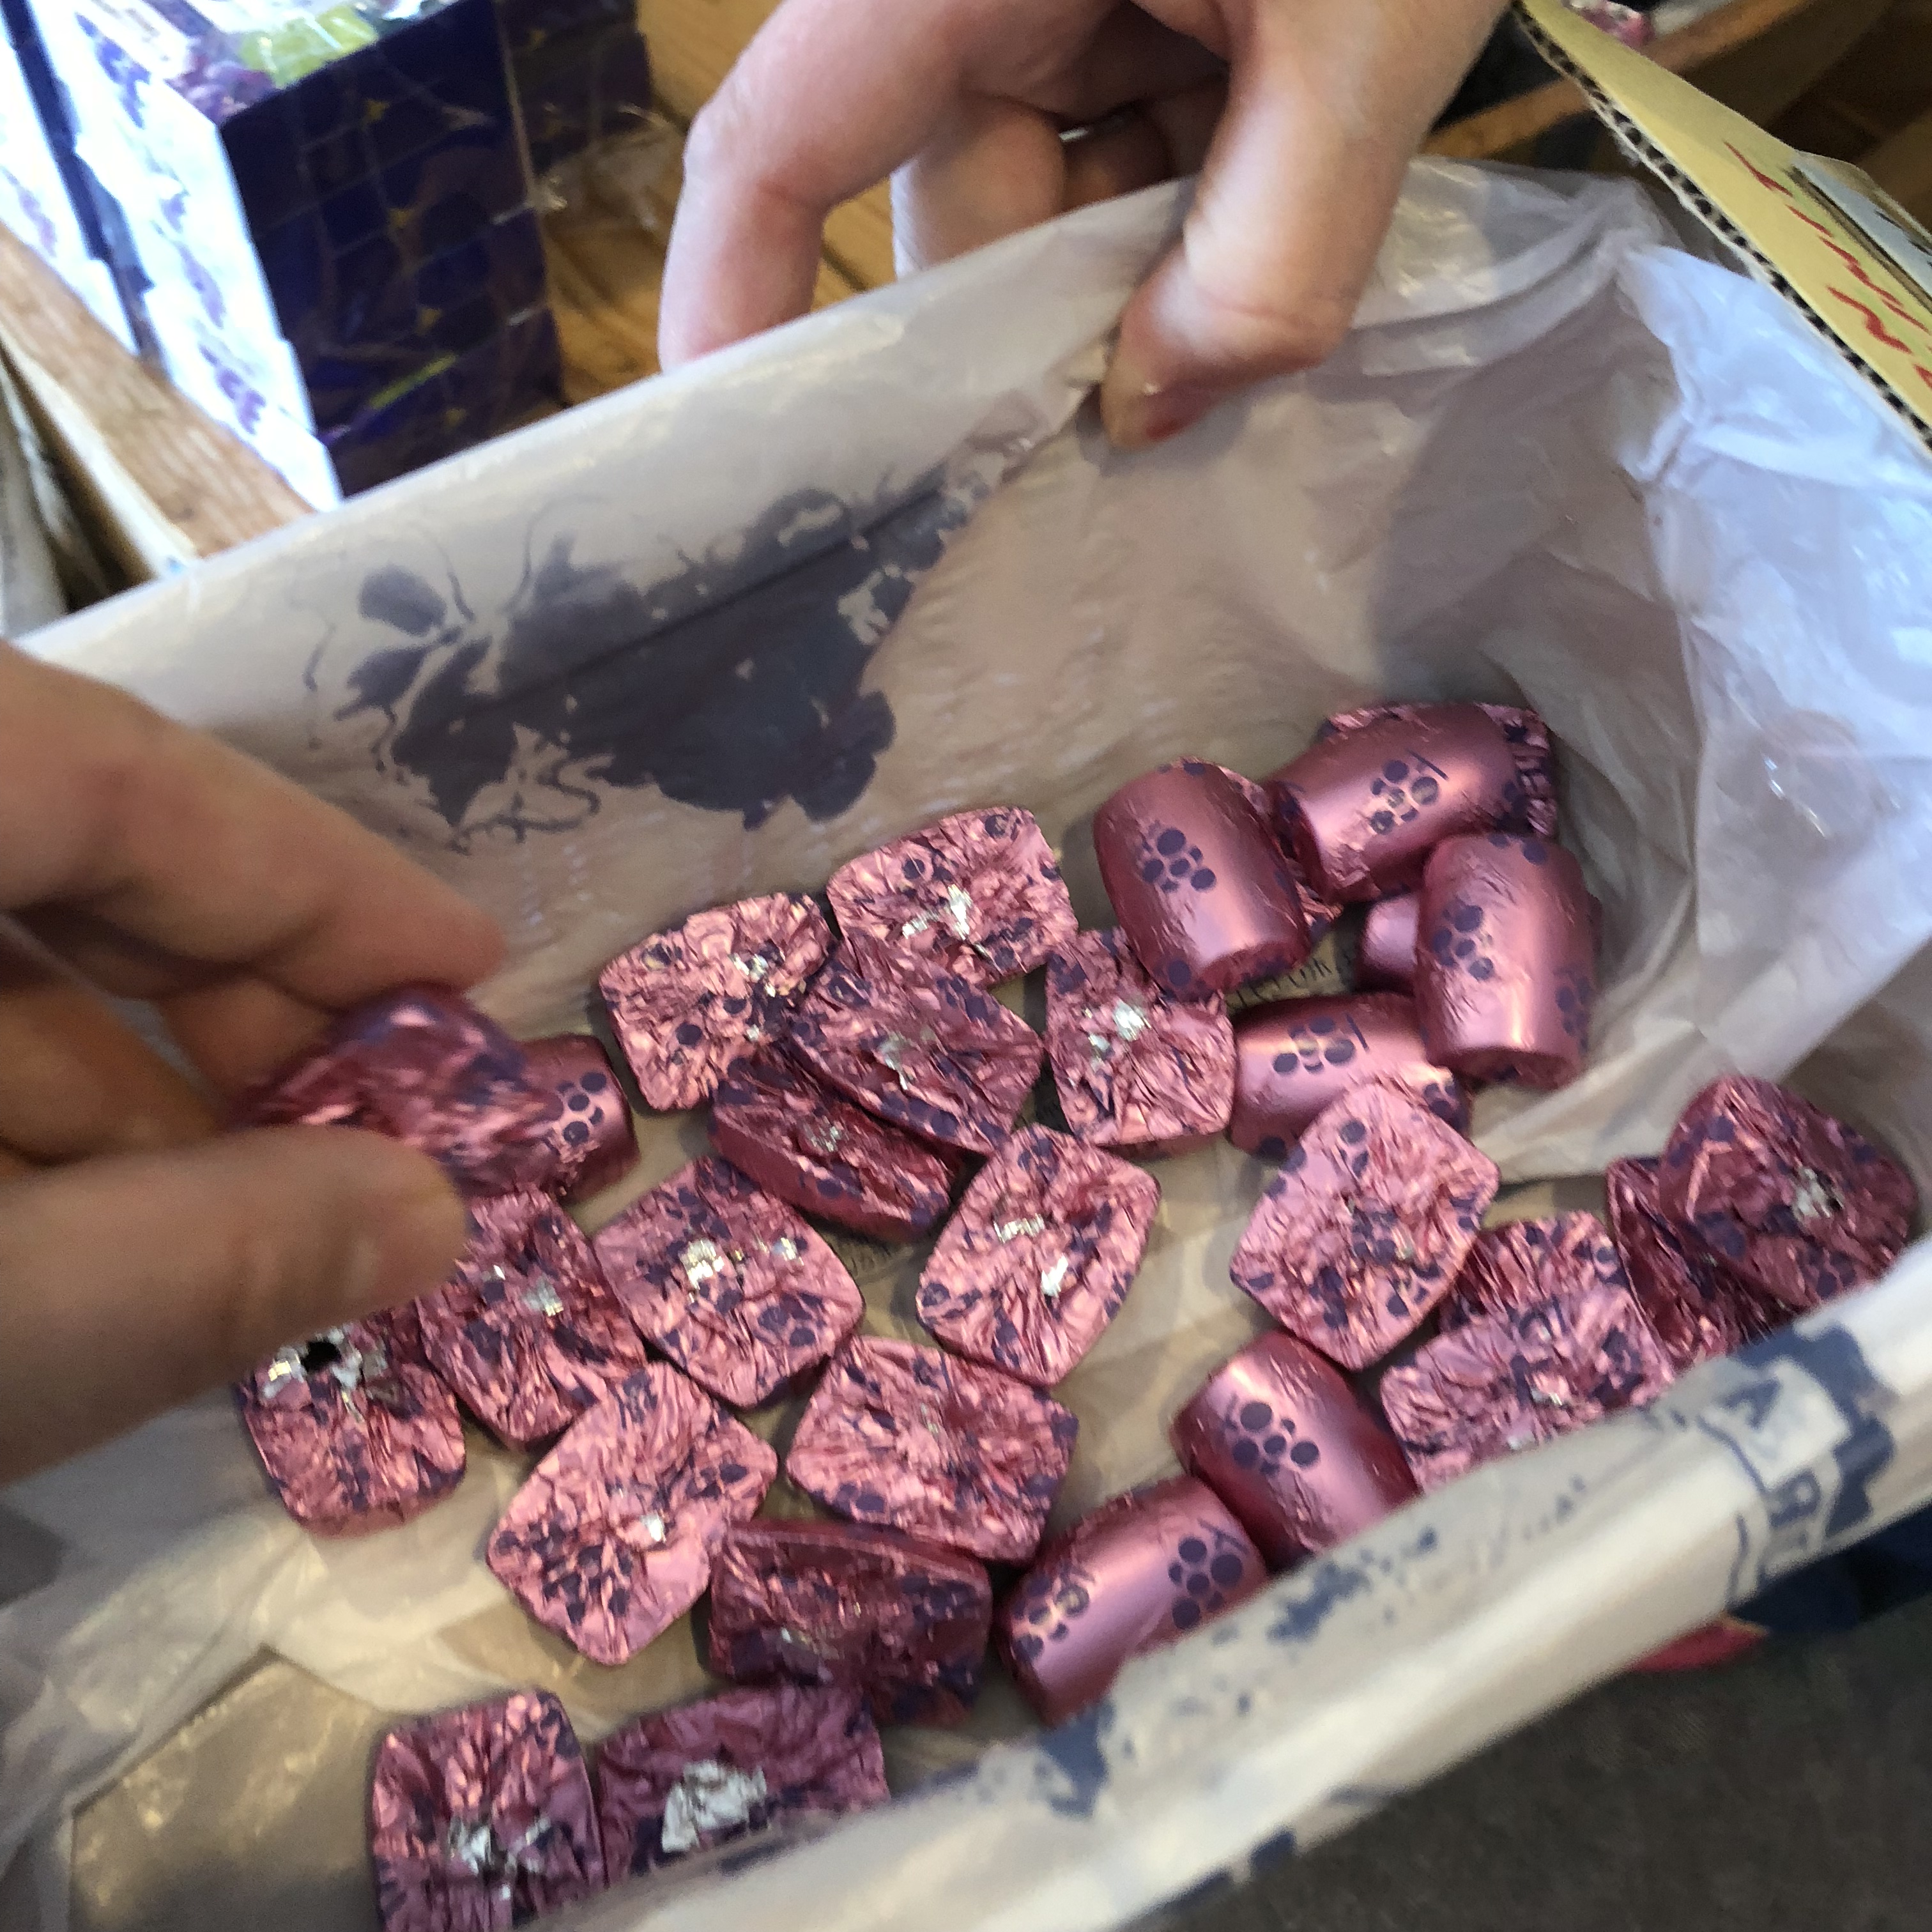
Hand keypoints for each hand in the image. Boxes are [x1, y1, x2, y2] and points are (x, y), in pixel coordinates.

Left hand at [0, 643, 501, 1480]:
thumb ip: (201, 1263)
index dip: (312, 874)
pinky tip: (66, 1229)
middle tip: (368, 1120)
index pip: (105, 772)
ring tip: (230, 1216)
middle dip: (228, 987)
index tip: (471, 973)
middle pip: (40, 836)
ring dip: (108, 1072)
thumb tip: (431, 1218)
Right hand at [660, 0, 1506, 445]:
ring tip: (1285, 232)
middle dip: (1061, 317)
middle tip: (1178, 384)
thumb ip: (1270, 258)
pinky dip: (1192, 210)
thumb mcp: (1365, 46)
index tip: (741, 454)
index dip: (737, 299)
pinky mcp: (1123, 3)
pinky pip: (1116, 155)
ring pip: (1048, 204)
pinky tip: (1284, 196)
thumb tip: (1147, 417)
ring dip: (1154, 266)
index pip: (783, 143)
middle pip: (956, 212)